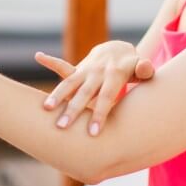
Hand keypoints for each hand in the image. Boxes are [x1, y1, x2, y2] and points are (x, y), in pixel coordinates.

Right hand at [34, 40, 153, 135]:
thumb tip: (146, 68)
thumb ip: (145, 70)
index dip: (100, 114)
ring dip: (57, 95)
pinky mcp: (78, 69)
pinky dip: (50, 61)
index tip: (93, 134)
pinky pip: (63, 66)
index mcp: (114, 75)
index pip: (106, 97)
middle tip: (62, 127)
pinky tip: (39, 56)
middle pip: (84, 93)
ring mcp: (86, 70)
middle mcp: (98, 72)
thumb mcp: (141, 69)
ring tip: (45, 108)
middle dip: (73, 110)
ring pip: (69, 83)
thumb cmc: (132, 68)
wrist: (117, 50)